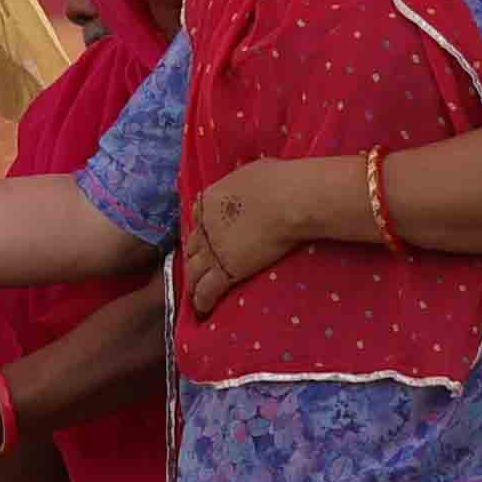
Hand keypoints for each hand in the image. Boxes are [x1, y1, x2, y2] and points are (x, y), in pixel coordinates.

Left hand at [175, 158, 316, 322]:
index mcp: (210, 200)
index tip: (208, 238)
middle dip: (194, 257)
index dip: (203, 231)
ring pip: (194, 270)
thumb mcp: (253, 172)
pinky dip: (201, 301)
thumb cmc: (280, 180)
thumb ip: (246, 183)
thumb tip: (254, 181)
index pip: (198, 218)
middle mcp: (205, 226)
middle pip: (193, 246)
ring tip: (195, 293)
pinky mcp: (225, 271)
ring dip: (193, 282)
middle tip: (198, 268)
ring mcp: (213, 250)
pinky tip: (202, 309)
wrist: (288, 200)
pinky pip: (206, 290)